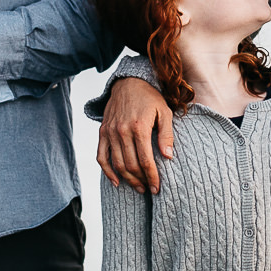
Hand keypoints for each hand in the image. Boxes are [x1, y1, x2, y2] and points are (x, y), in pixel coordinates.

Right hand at [95, 77, 172, 191]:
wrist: (129, 81)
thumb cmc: (150, 98)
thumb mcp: (165, 112)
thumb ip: (166, 135)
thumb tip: (168, 157)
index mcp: (139, 127)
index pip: (145, 160)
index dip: (151, 177)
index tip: (157, 188)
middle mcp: (122, 131)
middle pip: (130, 165)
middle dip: (141, 180)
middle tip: (149, 189)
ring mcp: (110, 132)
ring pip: (117, 164)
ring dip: (127, 179)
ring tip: (138, 187)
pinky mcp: (103, 132)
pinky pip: (101, 156)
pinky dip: (107, 171)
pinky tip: (116, 181)